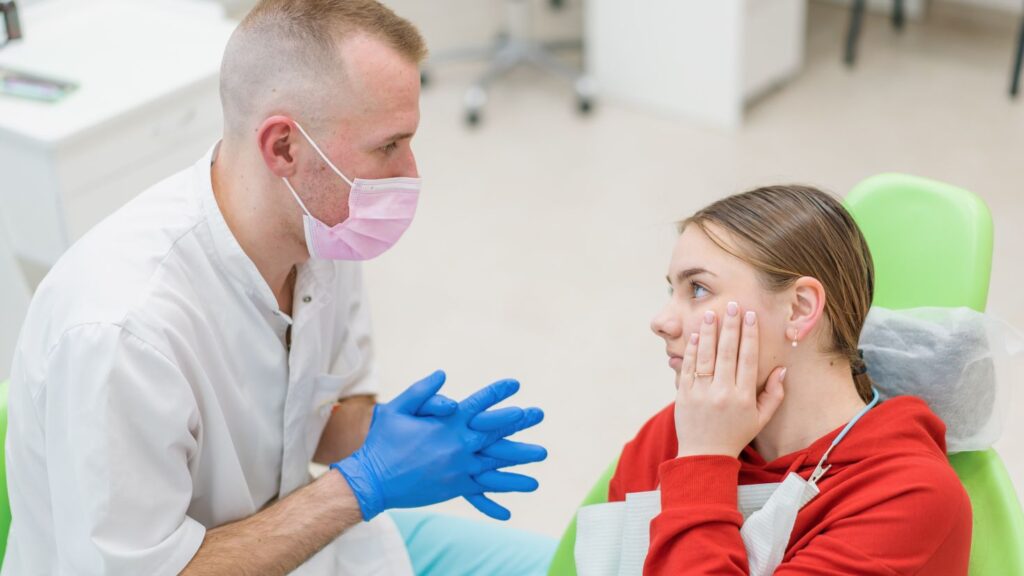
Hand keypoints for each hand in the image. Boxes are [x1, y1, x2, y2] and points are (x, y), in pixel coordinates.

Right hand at [332, 371, 546, 520]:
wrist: (372, 480)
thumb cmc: (383, 441)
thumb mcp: (398, 409)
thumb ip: (422, 391)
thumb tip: (443, 374)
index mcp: (447, 424)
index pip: (479, 404)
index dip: (497, 392)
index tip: (515, 384)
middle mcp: (458, 446)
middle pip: (496, 433)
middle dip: (519, 422)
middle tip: (538, 414)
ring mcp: (458, 469)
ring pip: (495, 466)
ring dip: (518, 464)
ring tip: (538, 464)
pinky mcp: (453, 488)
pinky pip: (479, 493)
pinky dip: (493, 502)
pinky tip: (508, 512)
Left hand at [674, 302, 785, 458]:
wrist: (704, 455)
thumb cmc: (736, 434)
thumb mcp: (761, 419)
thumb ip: (774, 394)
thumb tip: (782, 369)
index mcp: (743, 397)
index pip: (747, 359)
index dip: (749, 335)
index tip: (750, 316)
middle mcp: (722, 393)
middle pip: (727, 352)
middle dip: (730, 326)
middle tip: (732, 305)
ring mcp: (701, 393)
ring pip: (706, 357)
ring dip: (709, 332)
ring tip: (711, 313)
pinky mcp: (683, 395)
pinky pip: (687, 368)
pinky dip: (692, 350)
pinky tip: (697, 335)